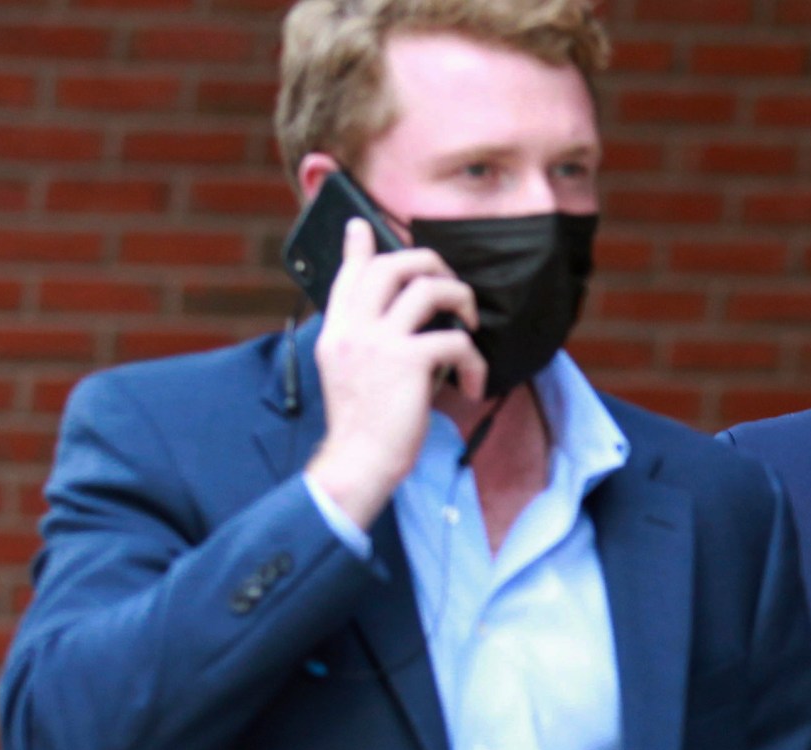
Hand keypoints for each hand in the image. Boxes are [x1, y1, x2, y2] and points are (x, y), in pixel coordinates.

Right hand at [304, 217, 485, 529]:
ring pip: (429, 287)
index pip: (346, 276)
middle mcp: (352, 328)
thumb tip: (409, 324)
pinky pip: (456, 340)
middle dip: (431, 264)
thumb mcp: (352, 374)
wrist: (359, 463)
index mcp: (336, 330)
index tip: (361, 226)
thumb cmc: (365, 425)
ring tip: (468, 326)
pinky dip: (474, 362)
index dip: (358, 247)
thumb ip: (368, 342)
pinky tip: (472, 386)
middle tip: (451, 286)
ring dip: (461, 300)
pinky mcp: (409, 360)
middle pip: (392, 265)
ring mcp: (379, 341)